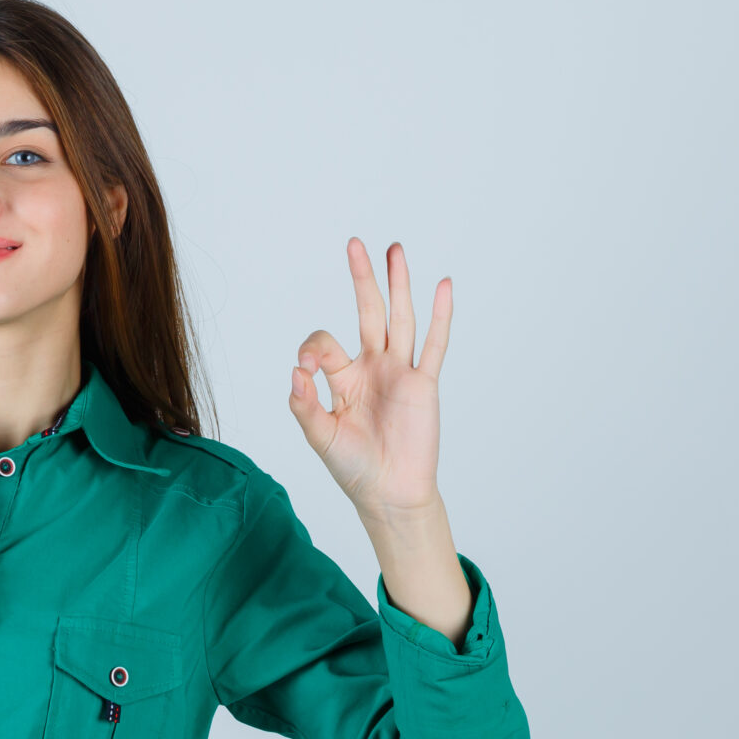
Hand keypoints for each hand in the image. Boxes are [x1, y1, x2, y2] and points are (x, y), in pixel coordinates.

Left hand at [288, 238, 452, 517]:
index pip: (325, 343)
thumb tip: (295, 371)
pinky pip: (433, 344)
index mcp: (343, 378)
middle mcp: (372, 368)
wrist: (390, 494)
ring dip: (398, 284)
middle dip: (361, 279)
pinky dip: (440, 316)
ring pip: (399, 319)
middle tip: (355, 244)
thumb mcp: (320, 436)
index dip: (312, 348)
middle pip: (367, 312)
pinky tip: (443, 285)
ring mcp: (399, 373)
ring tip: (395, 249)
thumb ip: (304, 404)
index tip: (305, 368)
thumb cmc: (354, 468)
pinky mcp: (423, 384)